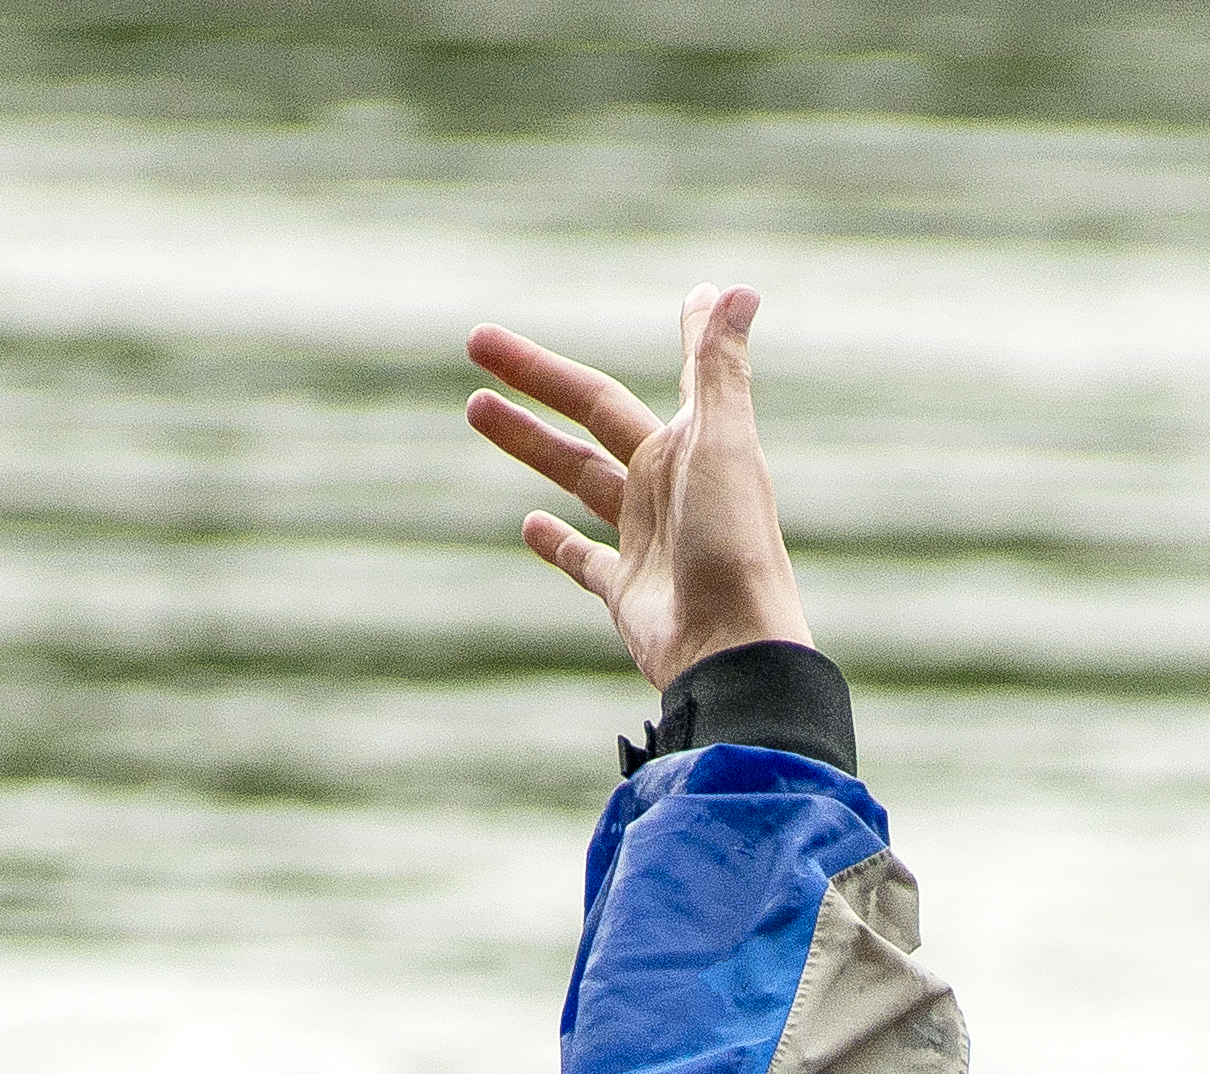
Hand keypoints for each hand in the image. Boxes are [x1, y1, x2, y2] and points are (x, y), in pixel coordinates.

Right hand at [467, 287, 818, 689]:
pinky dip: (557, 541)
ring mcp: (644, 539)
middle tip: (475, 343)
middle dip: (533, 381)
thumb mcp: (725, 444)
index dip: (599, 352)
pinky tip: (528, 522)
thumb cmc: (732, 544)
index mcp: (687, 446)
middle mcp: (665, 485)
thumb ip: (718, 368)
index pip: (625, 387)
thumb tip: (734, 288)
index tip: (635, 306)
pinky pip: (584, 559)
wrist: (732, 649)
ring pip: (576, 478)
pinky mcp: (627, 592)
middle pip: (588, 420)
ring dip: (529, 443)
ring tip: (475, 408)